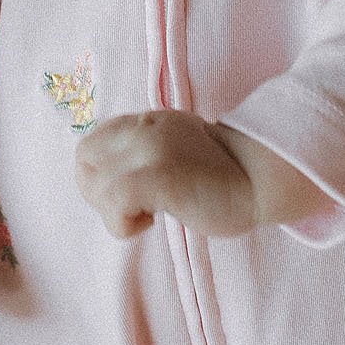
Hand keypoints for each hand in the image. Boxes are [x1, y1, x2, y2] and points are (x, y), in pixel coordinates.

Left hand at [74, 109, 257, 237]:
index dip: (96, 174)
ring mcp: (149, 151)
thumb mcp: (175, 146)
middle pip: (84, 160)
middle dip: (98, 193)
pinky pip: (114, 203)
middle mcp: (143, 129)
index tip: (124, 194)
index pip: (90, 143)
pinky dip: (123, 223)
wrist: (260, 179)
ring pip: (96, 185)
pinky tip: (152, 222)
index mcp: (146, 121)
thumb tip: (110, 178)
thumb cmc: (222, 175)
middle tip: (132, 208)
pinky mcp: (158, 177)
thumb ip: (143, 151)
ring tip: (148, 215)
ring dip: (114, 212)